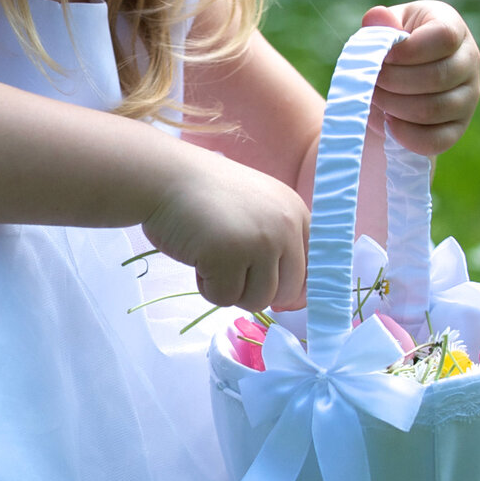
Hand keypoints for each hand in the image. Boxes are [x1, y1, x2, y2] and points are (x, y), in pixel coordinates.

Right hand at [142, 151, 309, 312]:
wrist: (166, 177)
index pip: (313, 270)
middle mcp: (285, 227)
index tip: (269, 289)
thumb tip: (292, 303)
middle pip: (287, 292)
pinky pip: (224, 298)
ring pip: (258, 301)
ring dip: (231, 290)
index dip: (291, 288)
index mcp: (296, 214)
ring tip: (212, 259)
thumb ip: (278, 245)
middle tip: (231, 270)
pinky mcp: (228, 257)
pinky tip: (198, 256)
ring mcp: (259, 242)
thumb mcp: (256, 211)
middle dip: (256, 291)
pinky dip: (206, 286)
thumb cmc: (206, 197)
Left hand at [361, 1, 479, 155]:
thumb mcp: (384, 29)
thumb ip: (379, 24)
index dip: (408, 50)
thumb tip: (377, 17)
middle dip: (393, 82)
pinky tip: (388, 122)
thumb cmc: (392, 48)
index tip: (383, 57)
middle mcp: (470, 60)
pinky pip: (437, 140)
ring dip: (395, 107)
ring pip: (434, 109)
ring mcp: (469, 96)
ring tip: (375, 99)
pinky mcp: (459, 127)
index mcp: (452, 27)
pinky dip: (406, 135)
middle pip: (437, 77)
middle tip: (369, 82)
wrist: (397, 81)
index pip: (443, 37)